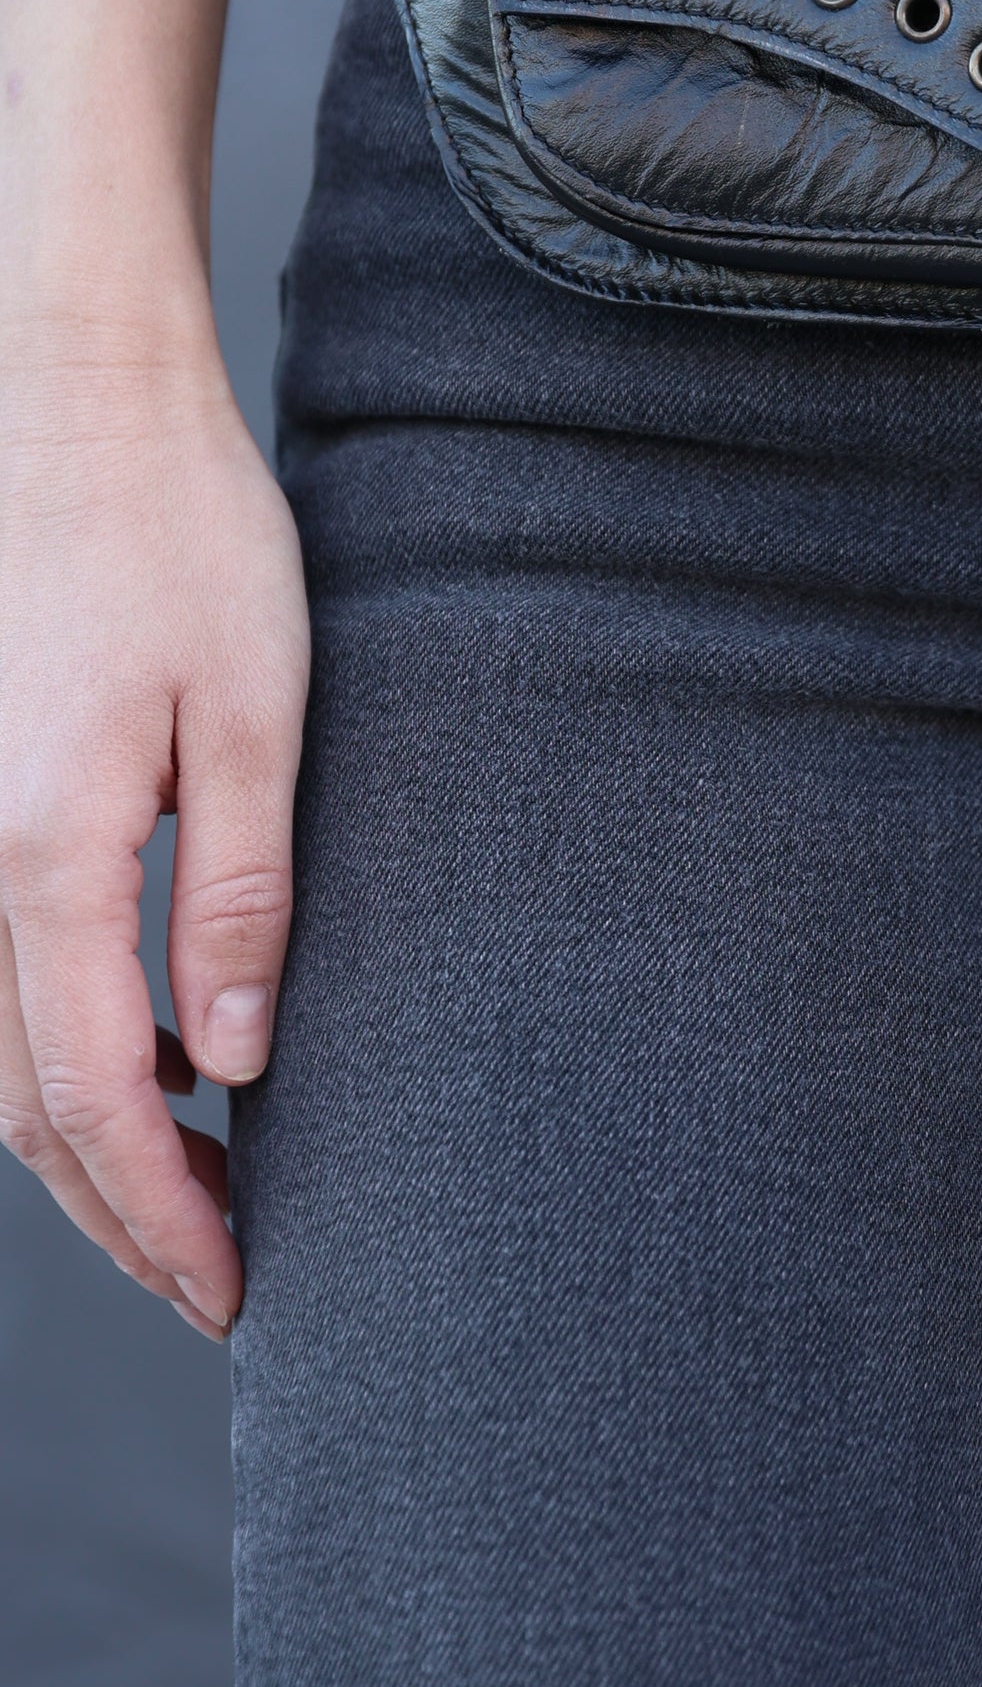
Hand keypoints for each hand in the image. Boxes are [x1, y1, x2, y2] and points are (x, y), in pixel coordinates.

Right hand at [0, 348, 308, 1336]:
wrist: (73, 395)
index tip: (235, 1291)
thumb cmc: (179, 529)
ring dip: (87, 1140)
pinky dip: (59, 1049)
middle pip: (24, 1106)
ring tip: (202, 1190)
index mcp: (39, 855)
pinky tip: (157, 1052)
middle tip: (222, 1285)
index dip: (161, 1214)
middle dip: (122, 1213)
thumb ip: (239, 890)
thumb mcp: (252, 706)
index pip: (90, 1099)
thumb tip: (238, 1064)